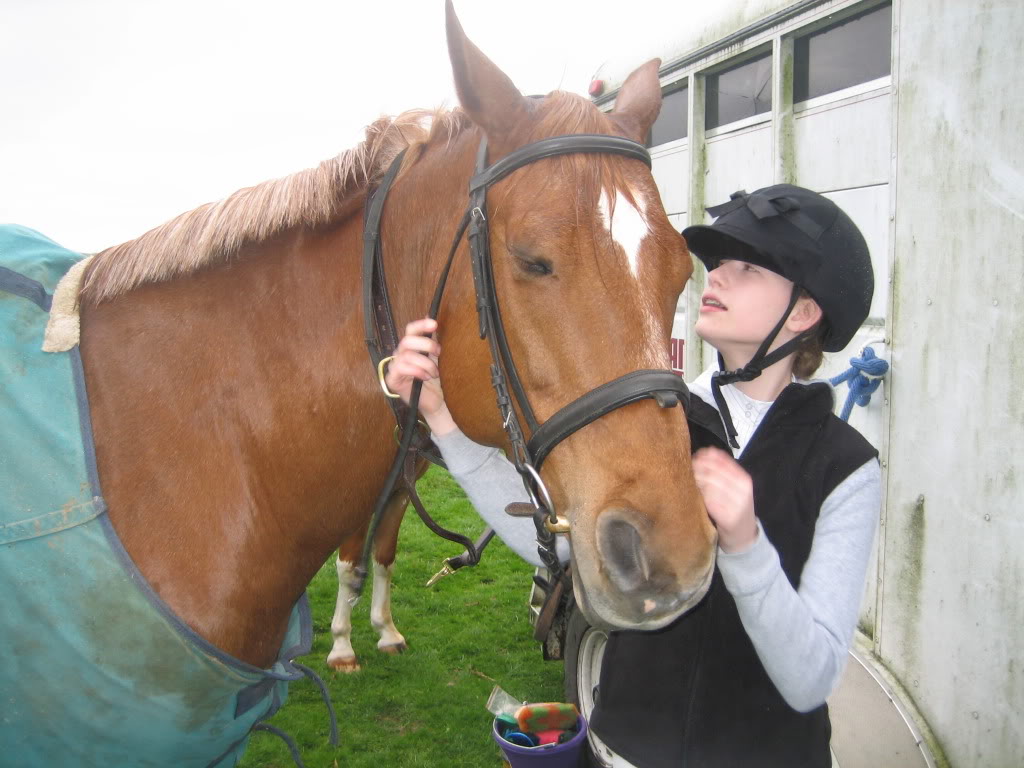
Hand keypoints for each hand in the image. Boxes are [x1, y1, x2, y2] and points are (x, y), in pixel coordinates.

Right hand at [384, 318, 455, 433]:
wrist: (433, 402)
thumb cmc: (433, 381)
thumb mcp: (434, 359)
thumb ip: (431, 342)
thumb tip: (433, 324)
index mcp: (409, 348)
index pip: (410, 331)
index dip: (420, 325)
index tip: (434, 324)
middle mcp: (399, 355)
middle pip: (407, 341)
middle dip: (426, 345)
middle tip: (438, 352)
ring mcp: (394, 367)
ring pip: (407, 356)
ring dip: (425, 363)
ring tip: (434, 372)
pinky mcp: (392, 380)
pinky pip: (402, 369)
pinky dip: (417, 371)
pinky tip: (426, 377)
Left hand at [692, 447, 757, 552]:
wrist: (744, 534)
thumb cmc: (735, 506)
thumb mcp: (735, 486)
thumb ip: (723, 471)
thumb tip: (705, 452)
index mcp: (744, 479)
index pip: (722, 462)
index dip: (705, 457)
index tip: (695, 457)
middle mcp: (742, 490)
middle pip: (714, 473)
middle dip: (697, 469)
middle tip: (686, 469)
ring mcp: (736, 504)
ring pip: (709, 486)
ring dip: (696, 481)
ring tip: (687, 480)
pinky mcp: (727, 517)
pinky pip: (709, 502)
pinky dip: (699, 496)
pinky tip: (693, 494)